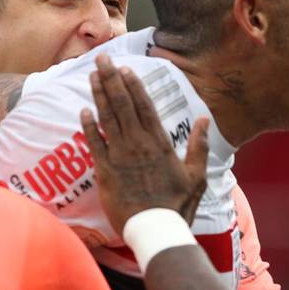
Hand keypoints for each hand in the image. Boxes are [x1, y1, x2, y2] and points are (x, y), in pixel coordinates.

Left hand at [81, 55, 210, 231]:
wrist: (155, 229)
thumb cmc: (178, 205)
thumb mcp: (197, 176)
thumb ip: (199, 146)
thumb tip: (205, 120)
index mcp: (160, 144)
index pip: (145, 108)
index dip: (134, 86)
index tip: (125, 69)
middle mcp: (139, 145)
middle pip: (123, 106)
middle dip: (111, 80)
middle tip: (102, 59)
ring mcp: (120, 157)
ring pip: (107, 119)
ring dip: (99, 95)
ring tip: (91, 75)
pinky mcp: (105, 172)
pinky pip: (94, 143)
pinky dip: (88, 126)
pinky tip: (83, 110)